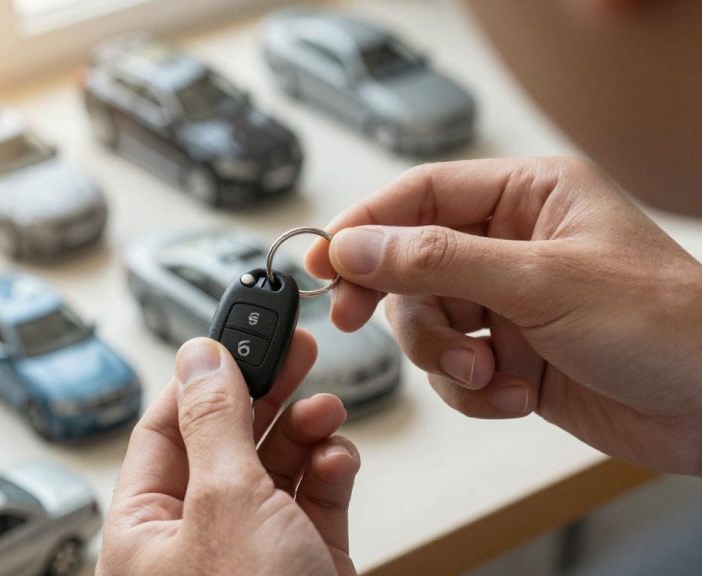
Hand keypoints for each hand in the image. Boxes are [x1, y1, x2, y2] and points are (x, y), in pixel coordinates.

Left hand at [98, 333, 359, 575]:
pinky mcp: (302, 562)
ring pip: (273, 469)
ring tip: (324, 407)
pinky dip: (327, 473)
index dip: (199, 381)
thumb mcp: (227, 505)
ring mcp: (250, 551)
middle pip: (224, 443)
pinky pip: (312, 501)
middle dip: (263, 394)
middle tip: (293, 350)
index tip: (234, 336)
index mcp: (143, 532)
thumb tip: (199, 357)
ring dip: (303, 431)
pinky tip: (336, 457)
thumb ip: (215, 424)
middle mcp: (193, 539)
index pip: (161, 433)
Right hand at [306, 157, 701, 475]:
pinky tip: (512, 397)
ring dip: (444, 357)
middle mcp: (511, 245)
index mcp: (526, 196)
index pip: (418, 195)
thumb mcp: (538, 280)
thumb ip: (436, 260)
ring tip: (484, 374)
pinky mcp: (512, 356)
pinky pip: (454, 369)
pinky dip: (472, 390)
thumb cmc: (662, 322)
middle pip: (410, 264)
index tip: (323, 261)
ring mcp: (510, 303)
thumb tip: (355, 246)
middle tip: (355, 321)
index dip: (363, 225)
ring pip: (427, 322)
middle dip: (398, 304)